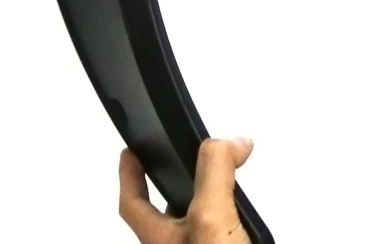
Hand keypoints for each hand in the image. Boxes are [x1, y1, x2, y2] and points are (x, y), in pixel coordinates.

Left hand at [119, 138, 253, 243]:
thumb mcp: (210, 215)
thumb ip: (214, 173)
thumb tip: (229, 141)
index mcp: (161, 238)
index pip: (132, 204)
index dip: (128, 176)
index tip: (130, 151)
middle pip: (166, 210)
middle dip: (177, 179)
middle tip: (187, 155)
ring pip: (197, 216)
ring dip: (209, 193)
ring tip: (226, 174)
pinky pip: (222, 227)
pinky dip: (231, 210)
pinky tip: (246, 208)